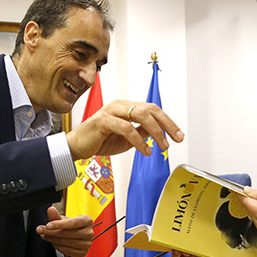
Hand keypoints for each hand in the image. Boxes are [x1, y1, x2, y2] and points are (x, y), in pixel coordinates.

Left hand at [36, 206, 93, 256]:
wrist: (76, 237)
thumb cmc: (71, 226)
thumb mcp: (63, 219)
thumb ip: (56, 215)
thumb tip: (50, 209)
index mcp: (87, 221)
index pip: (73, 223)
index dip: (59, 224)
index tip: (48, 225)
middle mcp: (89, 233)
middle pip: (68, 233)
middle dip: (52, 232)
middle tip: (40, 230)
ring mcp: (87, 244)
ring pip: (66, 242)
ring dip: (52, 239)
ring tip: (44, 235)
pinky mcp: (83, 253)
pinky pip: (67, 251)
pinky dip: (57, 247)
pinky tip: (52, 242)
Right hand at [66, 100, 183, 159]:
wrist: (77, 147)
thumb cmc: (99, 141)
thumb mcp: (127, 138)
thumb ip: (142, 132)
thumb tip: (159, 133)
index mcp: (126, 107)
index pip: (152, 109)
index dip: (167, 121)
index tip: (178, 135)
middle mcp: (120, 105)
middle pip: (150, 109)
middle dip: (166, 124)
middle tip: (176, 138)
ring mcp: (111, 111)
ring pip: (140, 115)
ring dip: (155, 132)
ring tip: (162, 146)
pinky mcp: (103, 120)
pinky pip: (126, 128)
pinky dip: (138, 140)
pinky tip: (145, 150)